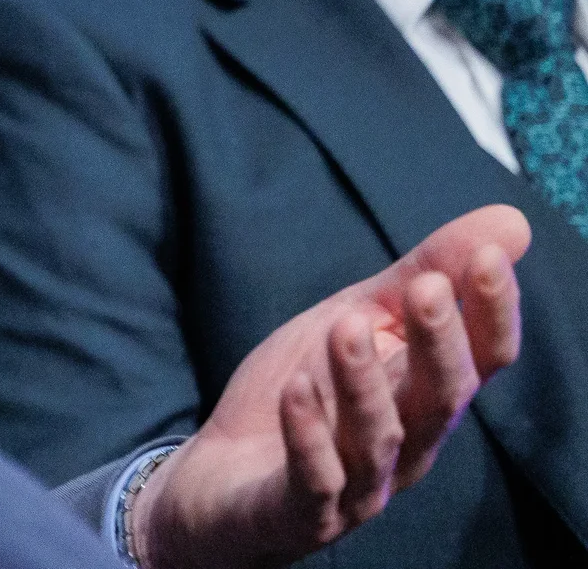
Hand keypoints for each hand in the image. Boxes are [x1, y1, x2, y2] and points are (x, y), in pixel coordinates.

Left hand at [132, 205, 528, 568]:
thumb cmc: (305, 397)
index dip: (492, 313)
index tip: (488, 256)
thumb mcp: (357, 320)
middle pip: (439, 399)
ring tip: (346, 326)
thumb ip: (423, 276)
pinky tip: (296, 390)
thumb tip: (510, 223)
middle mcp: (407, 446)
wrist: (222, 483)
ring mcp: (358, 484)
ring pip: (379, 438)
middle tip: (428, 290)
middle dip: (438, 345)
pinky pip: (315, 476)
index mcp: (425, 396)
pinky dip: (309, 434)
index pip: (481, 361)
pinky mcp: (302, 509)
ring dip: (364, 382)